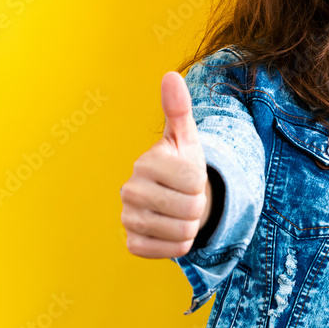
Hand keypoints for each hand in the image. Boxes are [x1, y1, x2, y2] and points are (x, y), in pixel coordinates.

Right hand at [120, 71, 210, 258]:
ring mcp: (127, 218)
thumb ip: (179, 108)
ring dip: (191, 224)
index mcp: (146, 162)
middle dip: (199, 205)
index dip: (201, 180)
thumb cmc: (181, 164)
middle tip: (186, 195)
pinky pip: (171, 251)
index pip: (195, 181)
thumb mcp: (185, 137)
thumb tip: (170, 75)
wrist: (171, 197)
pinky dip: (179, 244)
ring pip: (184, 232)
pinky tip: (170, 228)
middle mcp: (130, 190)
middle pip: (192, 209)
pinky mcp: (131, 244)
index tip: (188, 174)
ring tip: (180, 210)